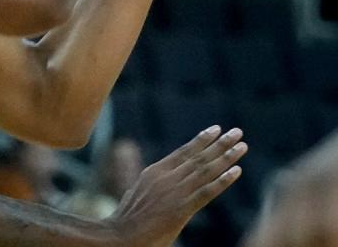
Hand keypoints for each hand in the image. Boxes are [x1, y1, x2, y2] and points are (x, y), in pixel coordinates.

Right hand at [110, 126, 246, 246]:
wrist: (120, 233)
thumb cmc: (127, 217)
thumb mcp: (136, 192)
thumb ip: (150, 184)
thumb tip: (152, 179)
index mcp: (154, 171)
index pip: (183, 152)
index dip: (201, 140)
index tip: (216, 129)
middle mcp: (166, 177)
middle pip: (198, 157)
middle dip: (220, 143)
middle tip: (237, 132)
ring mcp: (175, 192)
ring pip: (205, 170)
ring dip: (226, 157)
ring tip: (242, 145)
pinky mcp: (182, 209)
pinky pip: (207, 192)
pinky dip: (223, 181)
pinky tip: (237, 171)